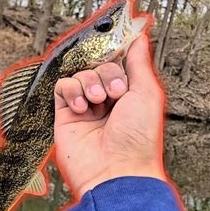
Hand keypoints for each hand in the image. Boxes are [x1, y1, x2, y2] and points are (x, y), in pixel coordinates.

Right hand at [54, 34, 166, 197]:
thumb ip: (139, 63)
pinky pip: (62, 88)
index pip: (118, 64)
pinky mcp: (65, 116)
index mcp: (129, 97)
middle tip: (113, 93)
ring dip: (88, 83)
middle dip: (106, 74)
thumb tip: (139, 38)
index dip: (118, 60)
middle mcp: (107, 102)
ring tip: (96, 102)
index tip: (119, 57)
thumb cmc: (137, 141)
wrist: (115, 172)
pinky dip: (71, 91)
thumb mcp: (147, 94)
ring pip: (80, 75)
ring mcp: (86, 109)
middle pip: (98, 67)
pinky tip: (81, 107)